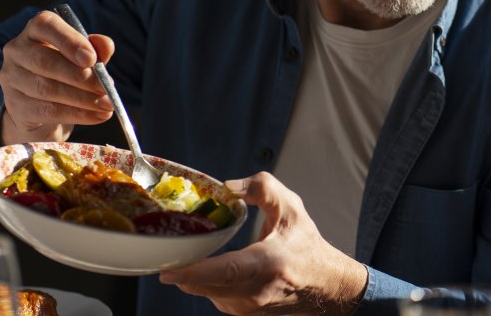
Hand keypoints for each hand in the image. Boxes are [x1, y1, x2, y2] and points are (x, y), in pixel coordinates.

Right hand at [0, 9, 115, 144]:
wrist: (41, 108)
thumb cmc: (66, 73)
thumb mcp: (84, 57)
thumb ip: (96, 49)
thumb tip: (105, 45)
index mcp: (35, 30)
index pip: (46, 25)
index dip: (69, 41)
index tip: (91, 58)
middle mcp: (17, 51)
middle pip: (46, 62)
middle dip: (81, 76)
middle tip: (106, 88)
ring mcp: (11, 79)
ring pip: (47, 88)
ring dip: (83, 98)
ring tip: (107, 104)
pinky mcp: (15, 106)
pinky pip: (48, 111)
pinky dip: (77, 114)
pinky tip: (97, 116)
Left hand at [159, 172, 368, 314]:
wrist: (324, 285)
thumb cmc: (305, 246)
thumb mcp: (291, 207)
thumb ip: (261, 187)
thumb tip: (228, 187)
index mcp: (267, 263)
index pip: (225, 271)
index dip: (194, 272)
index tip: (168, 270)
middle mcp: (255, 291)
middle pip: (205, 285)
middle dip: (182, 269)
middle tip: (166, 249)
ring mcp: (246, 307)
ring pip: (204, 291)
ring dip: (193, 274)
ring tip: (192, 252)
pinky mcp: (240, 313)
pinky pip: (211, 295)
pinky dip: (205, 280)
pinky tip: (211, 266)